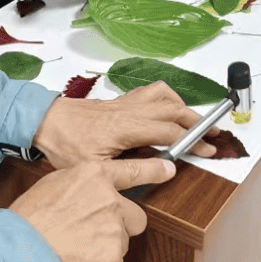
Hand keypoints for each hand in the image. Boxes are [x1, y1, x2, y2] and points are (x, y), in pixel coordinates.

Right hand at [9, 158, 175, 261]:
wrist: (21, 248)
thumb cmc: (31, 216)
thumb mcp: (56, 182)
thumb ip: (83, 183)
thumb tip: (93, 189)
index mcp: (93, 175)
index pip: (132, 170)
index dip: (154, 170)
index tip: (169, 169)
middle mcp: (109, 198)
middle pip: (135, 215)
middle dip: (122, 225)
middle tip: (94, 230)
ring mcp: (114, 227)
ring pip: (123, 240)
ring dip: (108, 245)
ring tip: (79, 245)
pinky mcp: (113, 255)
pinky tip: (80, 259)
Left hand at [33, 81, 217, 165]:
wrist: (46, 121)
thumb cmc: (66, 146)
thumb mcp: (96, 167)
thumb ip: (130, 169)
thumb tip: (162, 170)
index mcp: (127, 128)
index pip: (170, 131)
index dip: (193, 141)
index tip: (208, 150)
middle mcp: (131, 110)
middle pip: (174, 110)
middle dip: (198, 122)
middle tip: (214, 134)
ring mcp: (127, 103)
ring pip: (165, 95)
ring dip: (184, 106)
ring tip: (196, 120)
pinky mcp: (121, 101)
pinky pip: (151, 91)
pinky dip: (167, 96)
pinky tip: (169, 108)